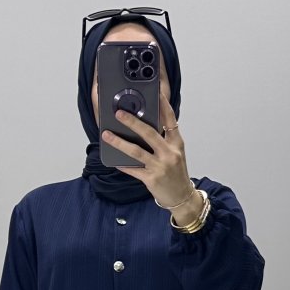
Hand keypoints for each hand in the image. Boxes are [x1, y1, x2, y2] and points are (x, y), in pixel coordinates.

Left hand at [100, 91, 196, 214]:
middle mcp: (169, 153)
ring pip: (136, 151)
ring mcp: (160, 166)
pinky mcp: (152, 179)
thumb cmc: (176, 173)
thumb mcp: (175, 153)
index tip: (155, 91)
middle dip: (132, 122)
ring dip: (119, 142)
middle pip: (149, 133)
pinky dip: (122, 164)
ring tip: (107, 135)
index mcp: (176, 143)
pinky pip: (133, 170)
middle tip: (119, 113)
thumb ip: (163, 139)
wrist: (182, 197)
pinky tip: (113, 160)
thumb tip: (142, 126)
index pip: (170, 119)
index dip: (163, 104)